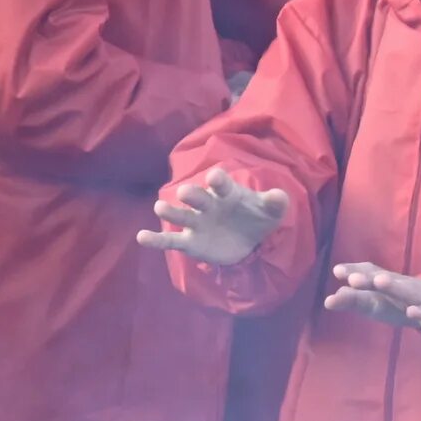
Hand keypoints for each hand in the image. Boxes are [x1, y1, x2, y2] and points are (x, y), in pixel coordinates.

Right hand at [139, 167, 287, 265]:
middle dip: (192, 195)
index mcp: (227, 193)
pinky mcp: (189, 242)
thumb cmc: (256, 218)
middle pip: (197, 198)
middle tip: (184, 193)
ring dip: (170, 211)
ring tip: (159, 208)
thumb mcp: (271, 211)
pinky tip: (141, 237)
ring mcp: (196, 223)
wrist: (247, 240)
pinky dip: (155, 240)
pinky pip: (170, 241)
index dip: (218, 181)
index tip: (214, 177)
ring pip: (180, 216)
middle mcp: (207, 205)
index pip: (222, 184)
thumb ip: (275, 202)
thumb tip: (279, 196)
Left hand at [325, 262, 420, 341]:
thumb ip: (357, 298)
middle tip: (353, 278)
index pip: (369, 275)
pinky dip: (420, 312)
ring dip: (393, 286)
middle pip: (383, 283)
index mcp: (386, 286)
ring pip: (406, 291)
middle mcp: (401, 288)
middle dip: (369, 280)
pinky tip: (410, 312)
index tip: (337, 271)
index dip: (355, 272)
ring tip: (379, 282)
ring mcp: (419, 299)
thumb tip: (335, 294)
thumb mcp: (380, 300)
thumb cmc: (404, 302)